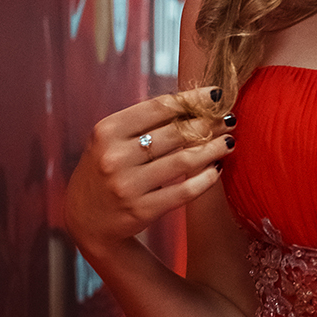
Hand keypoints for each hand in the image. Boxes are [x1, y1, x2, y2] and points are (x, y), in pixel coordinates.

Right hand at [65, 88, 232, 255]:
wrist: (86, 220)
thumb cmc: (105, 170)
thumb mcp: (110, 140)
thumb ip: (142, 122)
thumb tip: (194, 101)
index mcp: (107, 131)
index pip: (159, 107)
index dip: (193, 99)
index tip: (217, 95)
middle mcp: (114, 157)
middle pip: (175, 132)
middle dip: (208, 123)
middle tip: (228, 119)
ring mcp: (128, 186)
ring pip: (184, 161)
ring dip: (213, 148)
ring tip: (230, 141)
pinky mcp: (142, 210)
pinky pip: (184, 191)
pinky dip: (206, 179)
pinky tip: (217, 169)